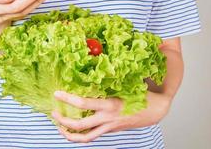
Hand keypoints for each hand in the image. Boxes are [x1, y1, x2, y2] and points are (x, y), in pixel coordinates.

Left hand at [52, 91, 171, 142]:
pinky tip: (76, 131)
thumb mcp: (126, 85)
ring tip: (60, 128)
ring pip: (86, 138)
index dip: (67, 99)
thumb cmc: (142, 95)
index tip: (57, 94)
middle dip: (63, 121)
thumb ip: (109, 82)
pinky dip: (82, 136)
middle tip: (53, 113)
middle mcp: (107, 118)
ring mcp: (109, 127)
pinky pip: (93, 137)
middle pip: (80, 125)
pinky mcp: (111, 131)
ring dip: (70, 135)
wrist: (157, 111)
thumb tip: (92, 73)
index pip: (83, 103)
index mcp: (110, 104)